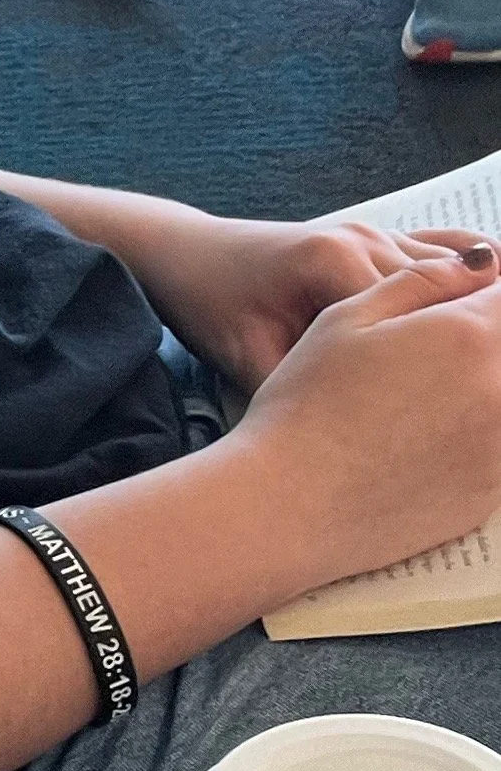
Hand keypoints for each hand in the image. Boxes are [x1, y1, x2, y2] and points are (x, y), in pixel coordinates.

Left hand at [151, 211, 491, 389]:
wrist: (188, 259)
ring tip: (498, 362)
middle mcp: (363, 239)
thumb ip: (307, 386)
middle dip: (478, 335)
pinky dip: (476, 276)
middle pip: (452, 289)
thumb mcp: (250, 360)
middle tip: (493, 384)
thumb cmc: (214, 310)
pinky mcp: (378, 239)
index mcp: (332, 263)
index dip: (448, 360)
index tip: (471, 403)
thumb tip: (359, 435)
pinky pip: (444, 250)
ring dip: (484, 309)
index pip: (414, 316)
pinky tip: (496, 309)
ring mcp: (374, 233)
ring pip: (459, 269)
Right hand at [227, 253, 500, 589]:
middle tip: (436, 348)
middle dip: (482, 335)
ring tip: (428, 393)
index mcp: (467, 337)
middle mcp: (499, 393)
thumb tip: (477, 267)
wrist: (290, 504)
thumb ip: (422, 283)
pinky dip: (478, 431)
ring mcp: (500, 448)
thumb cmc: (305, 405)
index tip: (466, 297)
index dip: (483, 292)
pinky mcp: (490, 493)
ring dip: (480, 383)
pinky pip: (498, 445)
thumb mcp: (347, 318)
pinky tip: (428, 434)